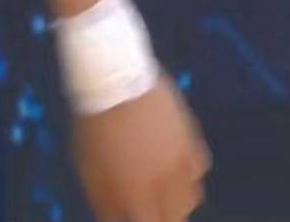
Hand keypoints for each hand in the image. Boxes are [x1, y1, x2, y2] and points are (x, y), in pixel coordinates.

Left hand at [72, 77, 209, 221]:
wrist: (117, 81)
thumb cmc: (95, 125)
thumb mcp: (89, 168)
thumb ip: (105, 199)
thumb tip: (116, 216)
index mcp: (135, 192)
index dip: (145, 221)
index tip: (139, 216)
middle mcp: (165, 180)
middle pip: (177, 214)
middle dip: (166, 216)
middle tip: (151, 210)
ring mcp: (182, 158)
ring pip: (193, 195)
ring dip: (180, 198)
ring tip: (165, 192)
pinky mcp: (192, 137)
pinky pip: (200, 166)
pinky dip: (190, 172)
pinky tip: (175, 166)